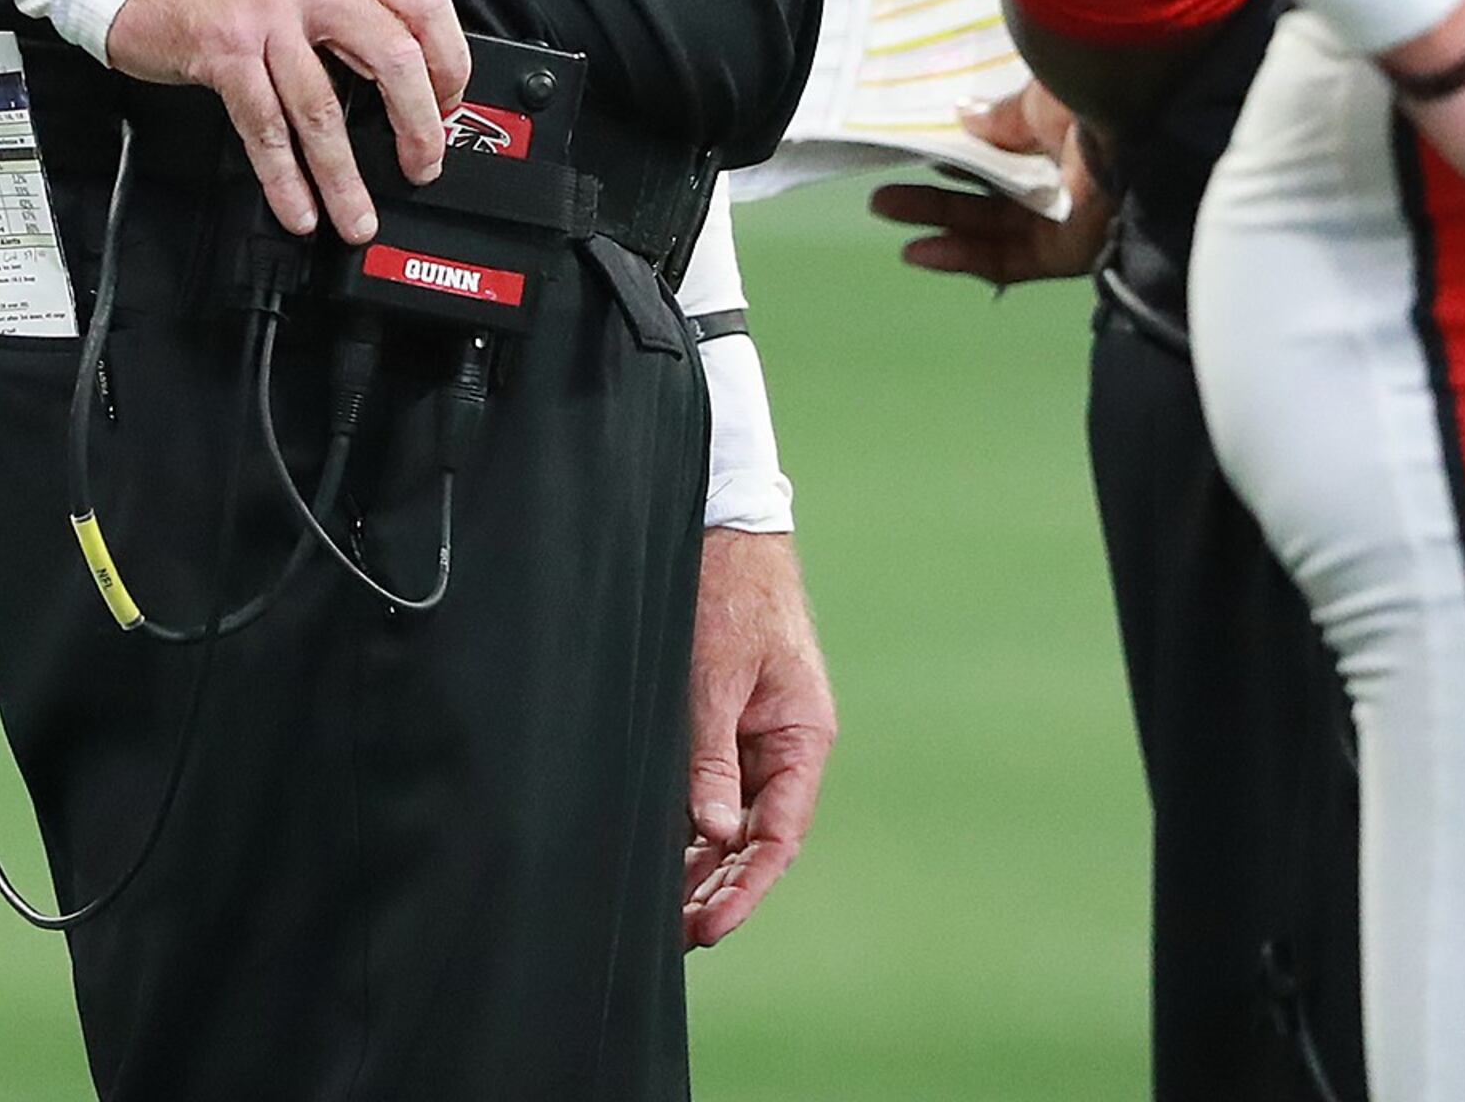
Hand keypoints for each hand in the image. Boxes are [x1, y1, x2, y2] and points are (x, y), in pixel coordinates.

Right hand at [102, 0, 468, 241]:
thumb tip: (407, 64)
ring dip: (345, 175)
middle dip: (417, 125)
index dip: (449, 60)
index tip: (450, 103)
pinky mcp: (224, 54)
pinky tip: (298, 208)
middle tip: (423, 165)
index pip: (424, 1)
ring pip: (324, 108)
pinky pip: (266, 128)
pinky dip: (285, 179)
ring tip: (358, 215)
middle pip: (392, 56)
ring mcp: (266, 17)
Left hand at [681, 528, 834, 946]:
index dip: (747, 887)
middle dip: (720, 888)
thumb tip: (714, 835)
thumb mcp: (715, 676)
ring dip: (701, 863)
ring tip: (663, 911)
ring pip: (732, 817)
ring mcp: (755, 735)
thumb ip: (712, 757)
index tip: (711, 925)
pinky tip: (662, 854)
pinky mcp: (727, 721)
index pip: (780, 835)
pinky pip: (713, 786)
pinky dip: (691, 822)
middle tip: (677, 937)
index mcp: (802, 736)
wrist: (726, 527)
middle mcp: (784, 744)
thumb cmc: (730, 592)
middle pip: (758, 836)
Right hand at [871, 80, 1111, 286]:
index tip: (920, 152)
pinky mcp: (1065, 255)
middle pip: (987, 200)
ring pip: (988, 231)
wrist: (1136, 129)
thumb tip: (964, 117)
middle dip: (934, 197)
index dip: (960, 160)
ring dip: (937, 225)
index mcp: (1059, 144)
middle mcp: (1062, 186)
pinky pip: (1005, 261)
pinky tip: (919, 248)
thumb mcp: (1037, 101)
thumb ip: (1002, 120)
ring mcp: (1062, 223)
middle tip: (885, 194)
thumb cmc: (1094, 100)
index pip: (1002, 160)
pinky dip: (961, 257)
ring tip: (885, 211)